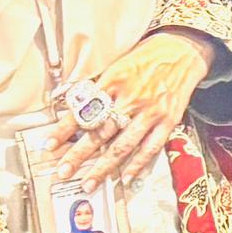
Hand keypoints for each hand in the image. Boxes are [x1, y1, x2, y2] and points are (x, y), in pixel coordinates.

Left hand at [48, 30, 219, 182]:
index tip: (49, 146)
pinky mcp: (168, 120)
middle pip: (100, 132)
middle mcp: (131, 97)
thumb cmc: (145, 57)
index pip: (83, 109)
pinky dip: (138, 164)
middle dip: (79, 154)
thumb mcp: (116, 64)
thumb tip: (72, 105)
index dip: (64, 129)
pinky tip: (126, 177)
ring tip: (89, 182)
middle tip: (63, 171)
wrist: (182, 50)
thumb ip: (97, 86)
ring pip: (123, 145)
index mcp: (113, 80)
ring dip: (104, 167)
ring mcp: (150, 111)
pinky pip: (151, 147)